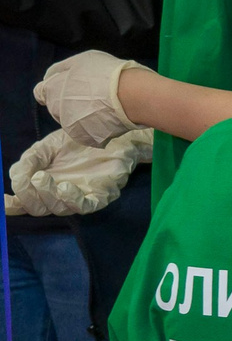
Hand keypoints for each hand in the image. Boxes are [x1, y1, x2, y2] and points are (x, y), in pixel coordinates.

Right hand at [6, 127, 148, 216]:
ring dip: (47, 195)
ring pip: (58, 208)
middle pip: (39, 209)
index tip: (4, 201)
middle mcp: (59, 196)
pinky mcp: (100, 196)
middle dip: (29, 196)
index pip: (25, 202)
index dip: (13, 206)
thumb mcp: (46, 147)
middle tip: (30, 178)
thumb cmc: (78, 142)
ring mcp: (80, 198)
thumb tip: (16, 178)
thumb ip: (29, 162)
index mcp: (44, 187)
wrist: (112, 131)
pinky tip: (64, 187)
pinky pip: (85, 206)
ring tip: (41, 177)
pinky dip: (72, 199)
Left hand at [35, 51, 138, 143]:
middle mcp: (56, 109)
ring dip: (80, 112)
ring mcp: (70, 125)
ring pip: (71, 118)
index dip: (53, 87)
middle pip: (56, 104)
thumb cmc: (105, 73)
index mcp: (52, 89)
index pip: (41, 91)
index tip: (67, 85)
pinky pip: (85, 129)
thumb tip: (51, 78)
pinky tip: (106, 116)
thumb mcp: (81, 60)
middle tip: (89, 93)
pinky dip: (92, 123)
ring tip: (100, 105)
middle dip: (67, 99)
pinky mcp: (85, 137)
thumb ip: (62, 69)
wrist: (129, 95)